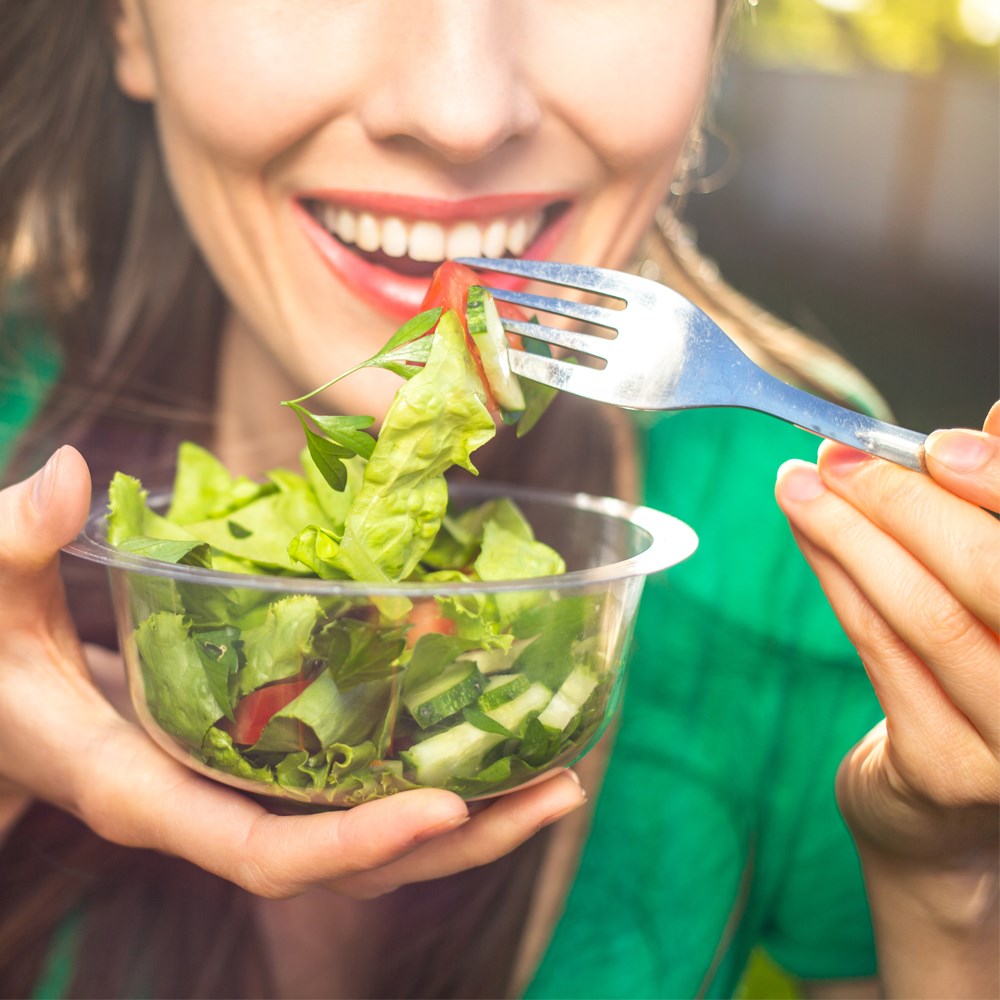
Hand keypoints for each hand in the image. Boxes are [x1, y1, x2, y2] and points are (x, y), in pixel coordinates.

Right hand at [0, 446, 584, 898]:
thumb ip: (16, 538)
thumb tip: (75, 475)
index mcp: (144, 791)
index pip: (261, 851)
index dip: (355, 842)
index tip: (447, 807)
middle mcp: (206, 810)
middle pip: (347, 863)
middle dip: (457, 841)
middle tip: (559, 790)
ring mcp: (238, 792)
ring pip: (362, 835)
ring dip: (465, 816)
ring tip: (556, 772)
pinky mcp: (255, 761)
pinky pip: (349, 788)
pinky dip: (419, 771)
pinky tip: (481, 730)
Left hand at [774, 404, 998, 868]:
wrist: (951, 816)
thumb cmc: (983, 679)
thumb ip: (996, 518)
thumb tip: (988, 422)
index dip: (997, 481)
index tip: (933, 441)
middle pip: (988, 573)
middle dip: (902, 501)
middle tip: (837, 456)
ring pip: (924, 610)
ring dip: (849, 534)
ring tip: (799, 484)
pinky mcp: (948, 768)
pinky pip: (880, 649)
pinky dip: (838, 580)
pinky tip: (808, 537)